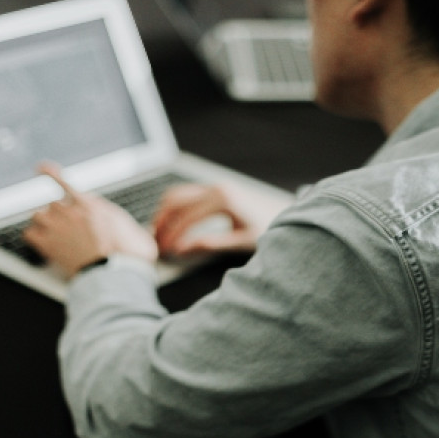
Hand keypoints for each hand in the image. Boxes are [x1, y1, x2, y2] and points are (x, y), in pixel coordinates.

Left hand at [23, 163, 157, 277]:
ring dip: (43, 223)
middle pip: (53, 204)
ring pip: (38, 216)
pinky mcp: (48, 244)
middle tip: (67, 228)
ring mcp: (57, 227)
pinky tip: (40, 242)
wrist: (115, 273)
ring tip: (52, 234)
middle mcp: (71, 211)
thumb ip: (134, 228)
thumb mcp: (138, 234)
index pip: (63, 182)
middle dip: (59, 215)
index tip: (41, 168)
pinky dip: (34, 237)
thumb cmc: (129, 255)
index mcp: (91, 205)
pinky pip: (30, 234)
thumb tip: (145, 232)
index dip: (50, 173)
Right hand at [153, 182, 291, 256]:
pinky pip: (184, 194)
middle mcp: (215, 188)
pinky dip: (172, 208)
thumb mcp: (241, 241)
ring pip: (176, 194)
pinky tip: (169, 225)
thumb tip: (183, 250)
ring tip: (159, 236)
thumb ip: (211, 244)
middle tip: (156, 245)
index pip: (188, 218)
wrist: (282, 213)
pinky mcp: (212, 188)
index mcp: (223, 199)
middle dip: (162, 223)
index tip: (167, 252)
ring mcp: (213, 186)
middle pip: (175, 201)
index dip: (174, 236)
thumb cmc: (266, 228)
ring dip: (163, 214)